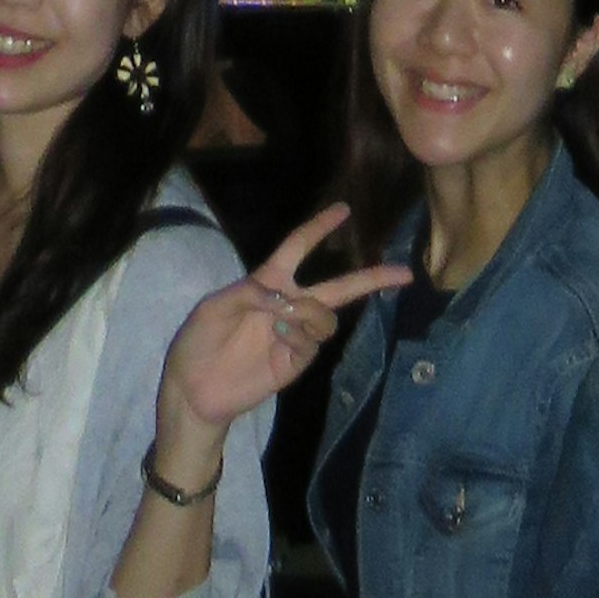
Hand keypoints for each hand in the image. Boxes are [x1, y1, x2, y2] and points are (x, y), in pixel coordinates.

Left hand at [156, 205, 417, 455]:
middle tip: (404, 272)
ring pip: (327, 316)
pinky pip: (313, 343)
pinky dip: (302, 334)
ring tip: (286, 318)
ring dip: (313, 312)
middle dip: (371, 278)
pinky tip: (282, 335)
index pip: (299, 247)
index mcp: (268, 281)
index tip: (344, 209)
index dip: (319, 227)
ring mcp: (294, 335)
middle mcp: (287, 304)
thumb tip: (283, 294)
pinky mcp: (294, 363)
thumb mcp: (213, 308)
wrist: (194, 388)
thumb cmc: (199, 339)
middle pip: (337, 287)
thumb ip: (247, 294)